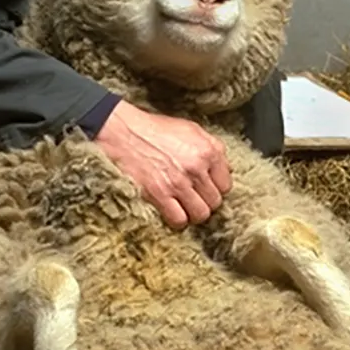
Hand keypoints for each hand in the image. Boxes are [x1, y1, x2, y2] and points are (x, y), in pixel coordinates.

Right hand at [94, 99, 232, 228]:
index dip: (216, 188)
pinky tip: (171, 211)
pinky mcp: (160, 194)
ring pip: (200, 214)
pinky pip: (179, 220)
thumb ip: (212, 149)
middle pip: (215, 202)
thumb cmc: (156, 130)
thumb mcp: (191, 130)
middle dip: (205, 202)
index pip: (226, 185)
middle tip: (194, 198)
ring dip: (193, 213)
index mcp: (209, 151)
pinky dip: (177, 220)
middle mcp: (197, 167)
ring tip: (185, 207)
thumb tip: (226, 170)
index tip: (206, 188)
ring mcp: (179, 183)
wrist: (123, 133)